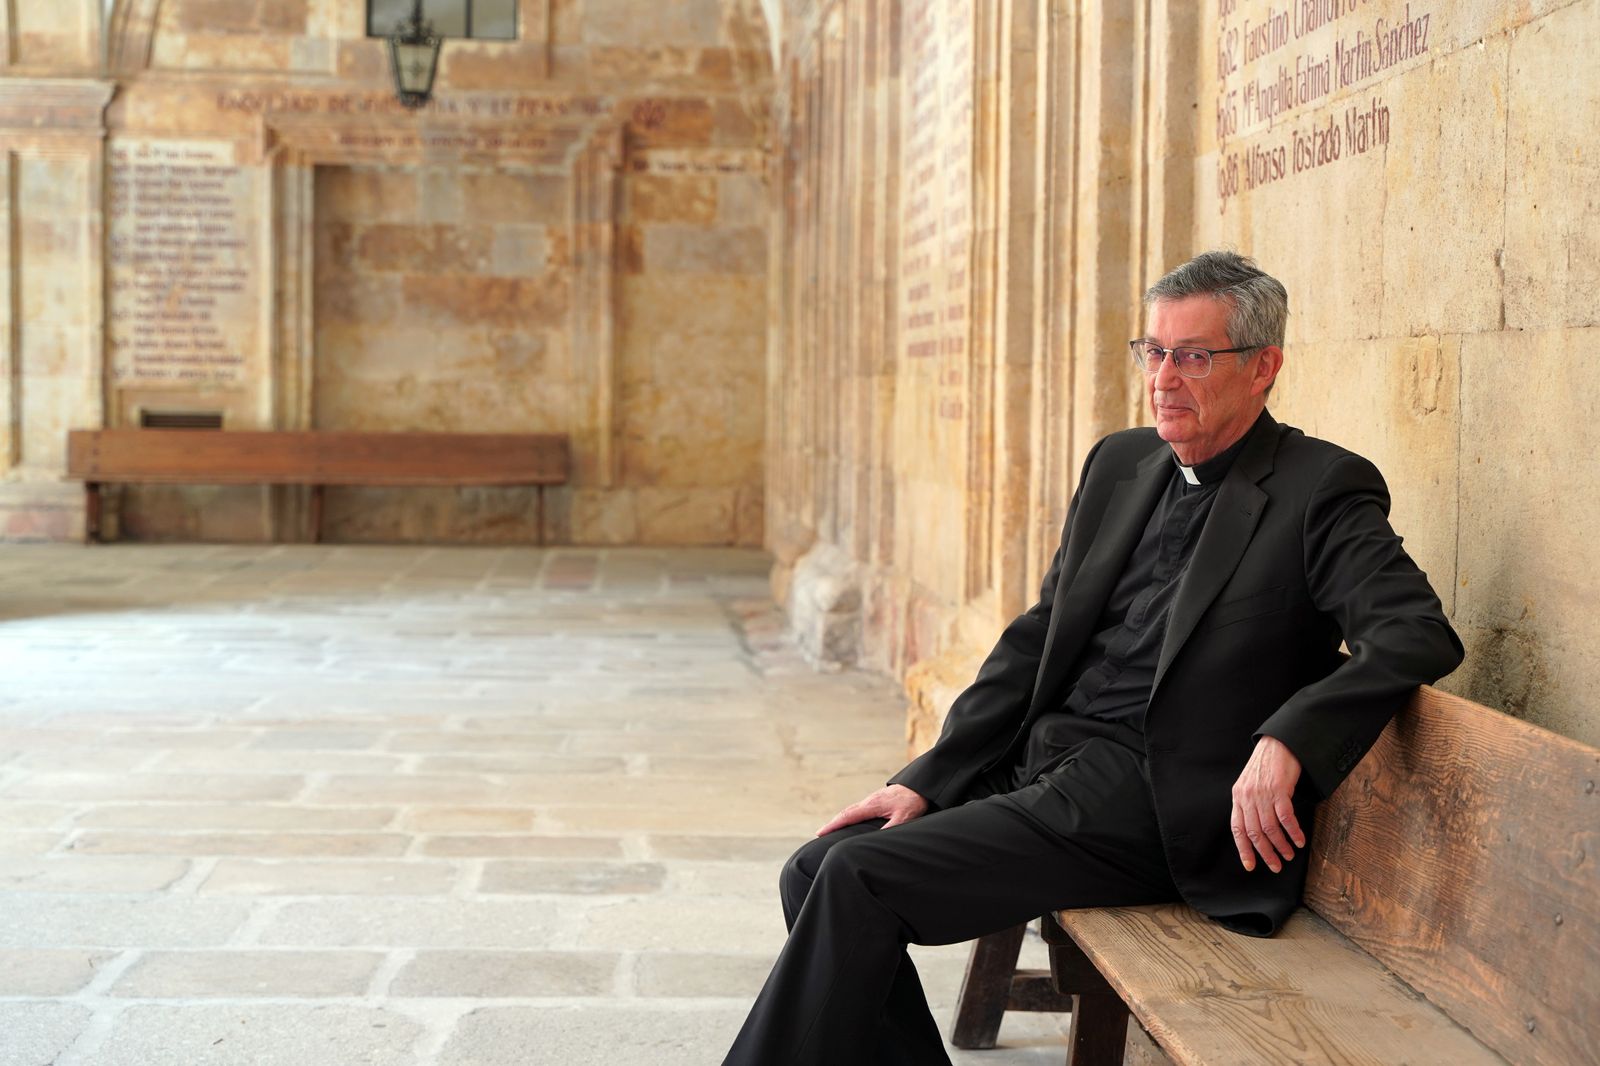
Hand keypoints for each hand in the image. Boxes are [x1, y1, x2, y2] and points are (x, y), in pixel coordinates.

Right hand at [816, 784, 928, 835]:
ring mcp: (873, 799)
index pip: (847, 816)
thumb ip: (889, 828)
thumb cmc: (913, 801)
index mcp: (872, 805)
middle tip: (820, 833)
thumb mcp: (904, 818)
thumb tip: (874, 840)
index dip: (833, 825)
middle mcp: (869, 801)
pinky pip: (859, 808)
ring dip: (841, 818)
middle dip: (833, 822)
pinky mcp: (878, 800)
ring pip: (852, 809)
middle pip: (846, 812)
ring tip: (832, 828)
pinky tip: (852, 820)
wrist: (921, 786)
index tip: (820, 832)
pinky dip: (850, 814)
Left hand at [1229, 735, 1305, 872]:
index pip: (1237, 829)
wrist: (1278, 743)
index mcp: (1238, 797)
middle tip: (1275, 866)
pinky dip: (1293, 832)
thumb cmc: (1266, 765)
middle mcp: (1247, 797)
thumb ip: (1249, 804)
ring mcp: (1262, 794)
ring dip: (1281, 845)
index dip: (1243, 849)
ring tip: (1289, 854)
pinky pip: (1286, 818)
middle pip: (1254, 832)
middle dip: (1265, 852)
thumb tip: (1256, 830)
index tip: (1250, 865)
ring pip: (1270, 828)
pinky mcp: (1279, 790)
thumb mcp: (1250, 784)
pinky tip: (1299, 840)